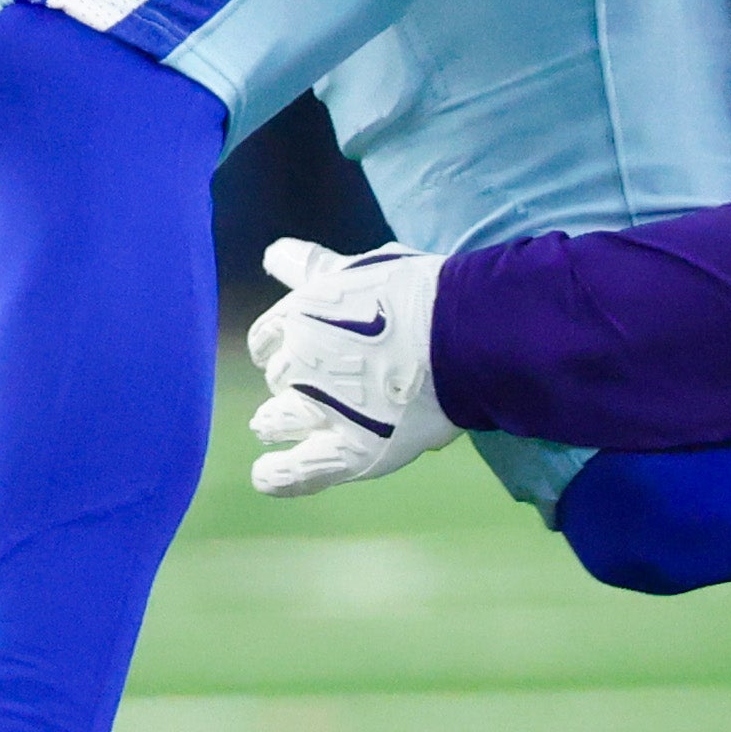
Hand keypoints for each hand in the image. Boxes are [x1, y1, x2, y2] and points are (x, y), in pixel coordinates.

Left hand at [244, 236, 447, 496]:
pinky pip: (297, 472)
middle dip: (294, 380)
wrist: (465, 334)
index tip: (297, 350)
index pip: (266, 339)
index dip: (280, 346)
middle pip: (276, 379)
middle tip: (326, 383)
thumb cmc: (421, 295)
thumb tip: (272, 254)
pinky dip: (277, 477)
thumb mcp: (360, 268)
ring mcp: (320, 410)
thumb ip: (312, 266)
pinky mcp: (349, 451)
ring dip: (278, 422)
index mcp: (298, 317)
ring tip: (288, 425)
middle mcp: (298, 363)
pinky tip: (265, 476)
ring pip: (276, 422)